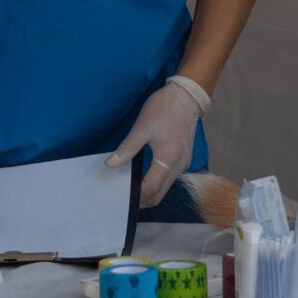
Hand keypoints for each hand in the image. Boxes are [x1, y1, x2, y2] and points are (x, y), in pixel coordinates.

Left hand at [108, 76, 209, 206]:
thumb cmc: (163, 109)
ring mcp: (184, 163)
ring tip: (131, 189)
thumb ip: (127, 148)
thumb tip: (110, 164)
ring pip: (165, 188)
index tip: (120, 195)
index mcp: (168, 158)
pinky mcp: (184, 159)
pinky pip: (169, 179)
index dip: (136, 195)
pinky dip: (157, 184)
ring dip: (150, 193)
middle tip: (123, 198)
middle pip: (160, 194)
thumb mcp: (142, 127)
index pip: (151, 188)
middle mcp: (179, 165)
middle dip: (142, 200)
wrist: (187, 97)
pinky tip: (145, 178)